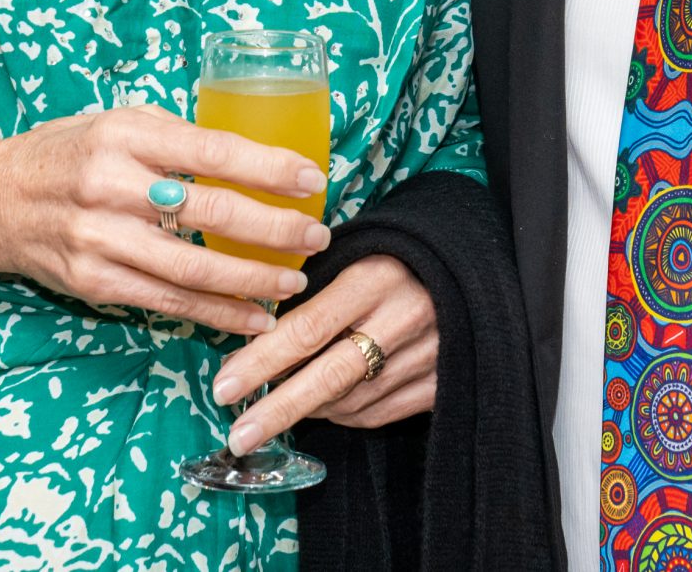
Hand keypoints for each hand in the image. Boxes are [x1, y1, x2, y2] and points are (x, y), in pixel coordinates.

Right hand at [0, 104, 330, 337]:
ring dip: (255, 279)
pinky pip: (169, 303)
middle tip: (316, 235)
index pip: (213, 150)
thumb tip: (253, 152)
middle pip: (211, 213)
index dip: (269, 167)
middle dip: (275, 228)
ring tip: (295, 281)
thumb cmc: (67, 153)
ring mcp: (101, 239)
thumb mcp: (117, 123)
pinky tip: (254, 317)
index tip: (312, 179)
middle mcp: (112, 186)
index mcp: (125, 135)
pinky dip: (217, 313)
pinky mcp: (94, 283)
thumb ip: (175, 138)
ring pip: (194, 269)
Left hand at [213, 254, 437, 453]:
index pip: (307, 328)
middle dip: (277, 410)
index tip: (223, 387)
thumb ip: (312, 295)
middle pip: (328, 376)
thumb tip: (252, 343)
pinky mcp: (440, 385)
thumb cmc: (395, 260)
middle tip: (238, 434)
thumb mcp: (355, 258)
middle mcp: (402, 320)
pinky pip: (377, 415)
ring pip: (350, 402)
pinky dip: (343, 416)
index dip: (261, 362)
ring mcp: (426, 357)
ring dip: (308, 411)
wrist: (469, 272)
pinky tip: (325, 407)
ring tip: (281, 409)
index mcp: (374, 278)